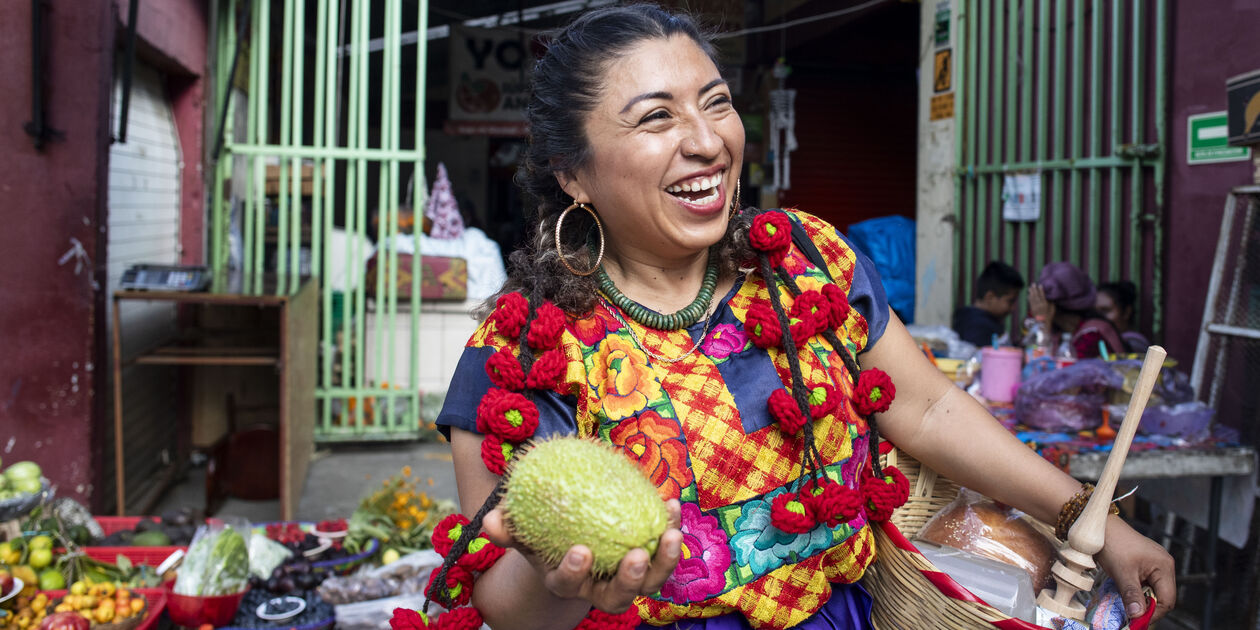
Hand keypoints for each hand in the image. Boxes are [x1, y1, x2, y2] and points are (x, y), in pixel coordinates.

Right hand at [482, 499, 683, 613]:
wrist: (571, 538)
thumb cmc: (543, 535)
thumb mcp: (523, 532)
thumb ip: (508, 529)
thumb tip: (490, 521)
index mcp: (567, 583)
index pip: (569, 585)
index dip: (574, 573)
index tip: (580, 550)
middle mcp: (599, 589)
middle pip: (618, 597)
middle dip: (630, 580)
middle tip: (636, 556)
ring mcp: (628, 579)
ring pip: (650, 581)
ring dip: (664, 560)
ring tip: (671, 532)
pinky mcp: (648, 562)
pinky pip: (662, 552)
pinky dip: (669, 529)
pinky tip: (670, 504)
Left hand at [1027, 284, 1053, 321]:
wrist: (1042, 323)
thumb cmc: (1049, 315)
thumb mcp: (1052, 309)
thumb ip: (1051, 303)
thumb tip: (1049, 297)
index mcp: (1045, 304)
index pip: (1042, 295)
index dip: (1041, 290)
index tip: (1040, 285)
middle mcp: (1039, 305)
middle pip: (1036, 295)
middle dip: (1034, 289)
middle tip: (1033, 284)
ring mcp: (1034, 306)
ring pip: (1032, 298)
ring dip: (1031, 292)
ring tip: (1030, 287)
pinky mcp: (1031, 308)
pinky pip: (1030, 302)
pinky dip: (1029, 297)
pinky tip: (1028, 294)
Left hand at [1095, 515, 1175, 620]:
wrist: (1100, 526)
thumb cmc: (1113, 544)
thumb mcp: (1122, 573)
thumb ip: (1132, 595)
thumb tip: (1138, 615)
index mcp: (1164, 566)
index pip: (1167, 599)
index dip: (1153, 613)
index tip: (1137, 621)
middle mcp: (1163, 565)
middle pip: (1161, 596)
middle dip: (1146, 607)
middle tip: (1131, 616)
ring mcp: (1154, 564)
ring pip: (1151, 590)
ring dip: (1140, 599)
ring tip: (1126, 604)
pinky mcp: (1143, 563)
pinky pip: (1144, 582)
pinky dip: (1135, 590)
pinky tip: (1124, 593)